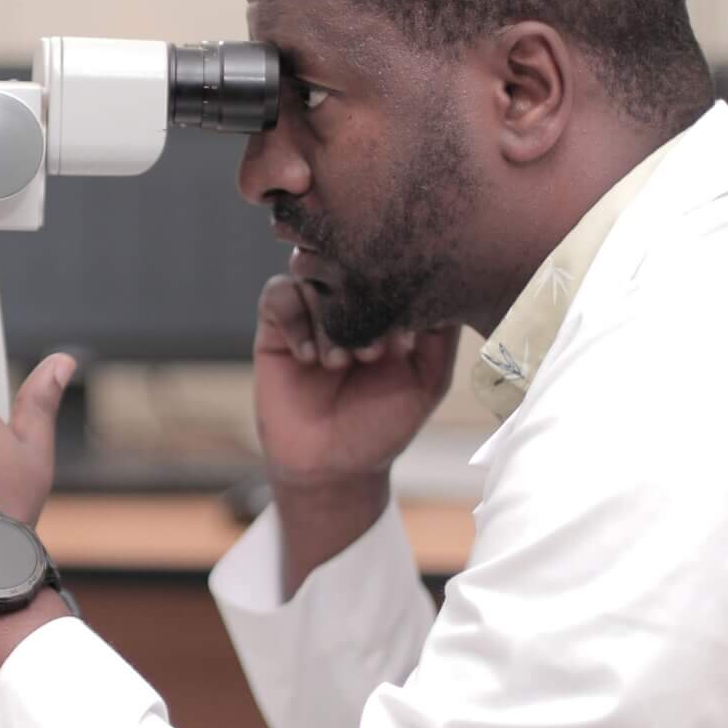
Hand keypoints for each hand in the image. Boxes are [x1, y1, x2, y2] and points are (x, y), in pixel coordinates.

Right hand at [254, 274, 458, 491]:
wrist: (332, 466)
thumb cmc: (385, 424)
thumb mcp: (428, 379)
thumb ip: (440, 334)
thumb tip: (452, 285)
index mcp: (389, 306)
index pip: (392, 266)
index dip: (398, 287)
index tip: (405, 335)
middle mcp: (349, 301)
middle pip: (349, 260)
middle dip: (360, 300)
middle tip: (373, 351)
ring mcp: (312, 310)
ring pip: (313, 275)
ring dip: (328, 318)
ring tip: (339, 362)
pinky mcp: (276, 326)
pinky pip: (279, 294)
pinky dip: (296, 321)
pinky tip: (309, 358)